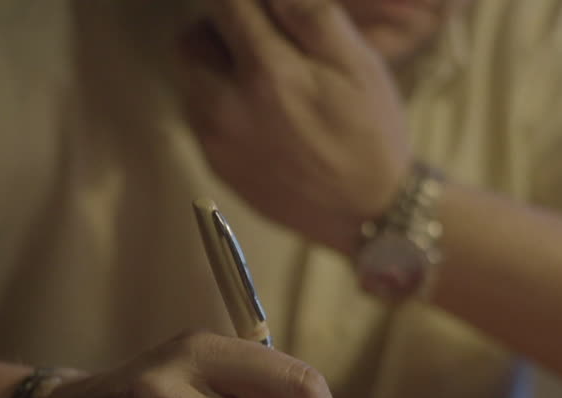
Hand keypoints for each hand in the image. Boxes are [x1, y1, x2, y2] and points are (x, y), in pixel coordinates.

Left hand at [180, 0, 411, 252]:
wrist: (366, 213)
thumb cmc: (370, 133)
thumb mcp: (357, 63)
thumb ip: (310, 15)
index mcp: (267, 72)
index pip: (228, 5)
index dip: (245, 1)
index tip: (262, 9)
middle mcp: (227, 106)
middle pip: (193, 41)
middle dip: (220, 30)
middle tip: (258, 38)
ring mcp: (215, 140)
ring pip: (191, 81)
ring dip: (215, 68)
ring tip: (260, 79)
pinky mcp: (216, 165)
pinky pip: (200, 118)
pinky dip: (219, 105)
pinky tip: (258, 115)